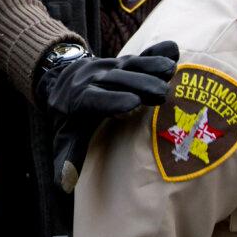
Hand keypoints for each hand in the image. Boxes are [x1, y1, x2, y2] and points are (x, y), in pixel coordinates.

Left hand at [42, 41, 179, 192]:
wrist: (63, 77)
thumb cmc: (70, 114)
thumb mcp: (66, 134)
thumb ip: (69, 157)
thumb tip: (63, 187)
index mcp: (80, 98)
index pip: (95, 99)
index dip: (112, 100)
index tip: (132, 104)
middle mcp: (95, 79)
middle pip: (118, 80)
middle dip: (139, 85)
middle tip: (162, 94)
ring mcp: (111, 66)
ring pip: (130, 64)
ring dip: (151, 66)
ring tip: (171, 71)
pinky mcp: (124, 60)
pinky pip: (141, 53)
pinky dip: (157, 51)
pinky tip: (174, 50)